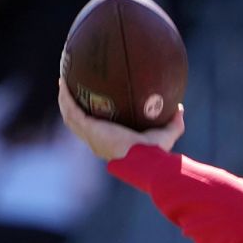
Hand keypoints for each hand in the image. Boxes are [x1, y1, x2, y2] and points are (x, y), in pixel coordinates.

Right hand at [57, 78, 183, 159]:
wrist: (144, 160)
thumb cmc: (154, 152)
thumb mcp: (166, 135)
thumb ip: (174, 123)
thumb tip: (179, 107)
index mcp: (110, 143)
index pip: (97, 131)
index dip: (91, 119)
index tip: (92, 105)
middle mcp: (96, 141)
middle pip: (79, 123)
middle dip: (73, 107)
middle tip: (72, 90)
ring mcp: (90, 135)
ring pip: (70, 116)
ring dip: (65, 100)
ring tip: (62, 82)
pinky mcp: (88, 128)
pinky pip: (72, 109)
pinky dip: (66, 97)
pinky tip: (63, 82)